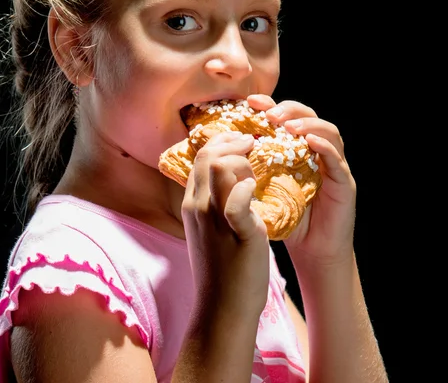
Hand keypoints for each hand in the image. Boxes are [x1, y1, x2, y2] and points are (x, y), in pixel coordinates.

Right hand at [182, 129, 269, 317]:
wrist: (223, 306)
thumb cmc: (222, 267)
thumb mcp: (211, 228)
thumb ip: (215, 202)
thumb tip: (232, 180)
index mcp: (192, 203)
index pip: (200, 157)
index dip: (221, 142)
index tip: (240, 140)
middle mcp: (197, 206)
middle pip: (208, 155)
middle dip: (232, 141)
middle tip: (252, 141)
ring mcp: (213, 219)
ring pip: (219, 168)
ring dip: (242, 160)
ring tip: (256, 169)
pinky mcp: (236, 233)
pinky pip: (235, 201)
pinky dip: (245, 188)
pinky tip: (255, 189)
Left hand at [247, 95, 356, 265]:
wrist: (310, 252)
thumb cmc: (283, 218)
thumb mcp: (258, 189)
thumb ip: (244, 168)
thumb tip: (211, 150)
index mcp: (292, 148)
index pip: (283, 117)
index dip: (268, 105)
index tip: (250, 102)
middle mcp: (314, 150)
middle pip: (307, 116)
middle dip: (288, 110)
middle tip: (269, 115)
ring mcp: (332, 165)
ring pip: (328, 131)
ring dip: (308, 124)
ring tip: (288, 127)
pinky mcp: (344, 183)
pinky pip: (338, 159)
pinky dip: (326, 147)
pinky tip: (311, 142)